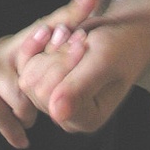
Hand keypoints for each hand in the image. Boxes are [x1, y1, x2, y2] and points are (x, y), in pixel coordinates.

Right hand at [0, 0, 97, 148]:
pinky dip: (14, 133)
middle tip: (73, 80)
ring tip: (20, 122)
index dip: (69, 11)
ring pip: (26, 99)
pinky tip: (18, 140)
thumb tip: (64, 79)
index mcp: (10, 45)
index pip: (44, 25)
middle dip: (62, 67)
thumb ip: (27, 71)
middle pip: (42, 60)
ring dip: (27, 118)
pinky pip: (8, 119)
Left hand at [18, 0, 149, 132]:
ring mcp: (55, 100)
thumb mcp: (103, 62)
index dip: (62, 64)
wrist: (124, 32)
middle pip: (36, 85)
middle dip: (56, 54)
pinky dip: (37, 43)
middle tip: (79, 36)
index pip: (51, 95)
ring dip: (48, 47)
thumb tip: (56, 113)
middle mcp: (68, 115)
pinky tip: (54, 31)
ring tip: (71, 34)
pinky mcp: (47, 84)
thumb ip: (80, 88)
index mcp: (88, 118)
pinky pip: (25, 64)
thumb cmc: (120, 46)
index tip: (83, 44)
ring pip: (29, 74)